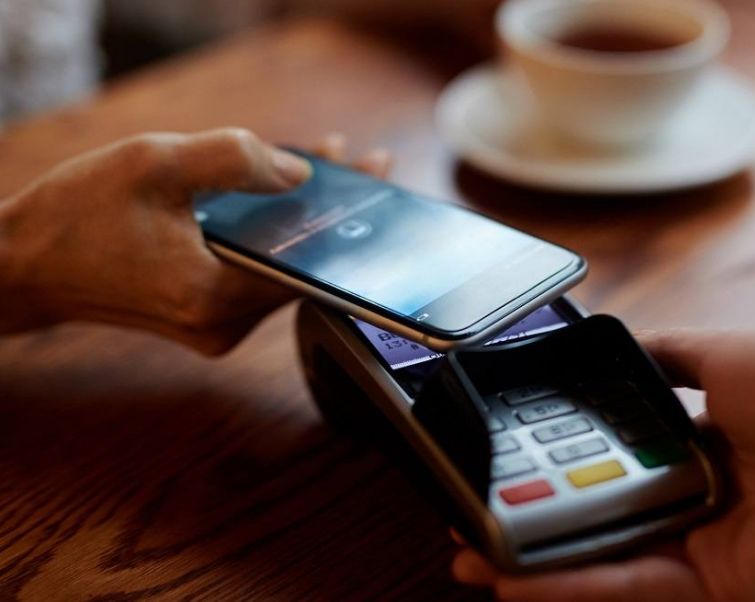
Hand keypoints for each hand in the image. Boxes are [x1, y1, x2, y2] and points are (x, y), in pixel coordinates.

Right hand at [0, 128, 389, 354]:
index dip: (347, 217)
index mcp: (215, 295)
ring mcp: (216, 327)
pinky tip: (277, 195)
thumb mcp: (154, 165)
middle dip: (330, 211)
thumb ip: (234, 161)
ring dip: (300, 220)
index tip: (376, 179)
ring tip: (325, 168)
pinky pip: (254, 272)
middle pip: (301, 265)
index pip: (310, 260)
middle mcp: (224, 324)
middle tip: (360, 167)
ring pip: (279, 267)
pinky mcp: (205, 319)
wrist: (21, 267)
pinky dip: (269, 236)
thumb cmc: (74, 218)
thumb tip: (301, 171)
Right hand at [453, 329, 754, 600]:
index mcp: (705, 445)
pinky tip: (520, 579)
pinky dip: (576, 584)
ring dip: (541, 565)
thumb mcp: (719, 351)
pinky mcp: (723, 583)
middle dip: (540, 527)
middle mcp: (705, 498)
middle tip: (478, 527)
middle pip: (606, 519)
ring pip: (610, 562)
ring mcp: (711, 545)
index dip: (564, 469)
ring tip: (477, 560)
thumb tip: (617, 343)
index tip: (515, 467)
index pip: (618, 464)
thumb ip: (664, 358)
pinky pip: (637, 585)